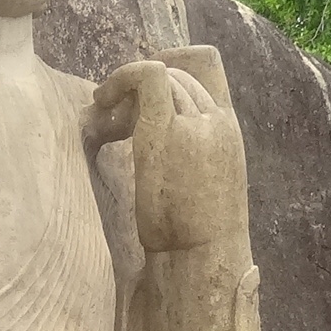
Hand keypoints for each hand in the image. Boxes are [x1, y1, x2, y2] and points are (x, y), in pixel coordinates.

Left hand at [83, 47, 246, 253]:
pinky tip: (102, 100)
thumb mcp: (205, 185)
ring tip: (105, 119)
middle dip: (143, 89)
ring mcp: (192, 121)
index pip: (204, 77)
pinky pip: (145, 76)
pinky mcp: (163, 128)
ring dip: (128, 90)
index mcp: (229, 129)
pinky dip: (121, 77)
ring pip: (160, 76)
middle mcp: (215, 118)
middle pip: (176, 75)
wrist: (204, 254)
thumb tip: (166, 153)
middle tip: (115, 117)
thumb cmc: (199, 236)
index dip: (170, 77)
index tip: (143, 101)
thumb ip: (193, 158)